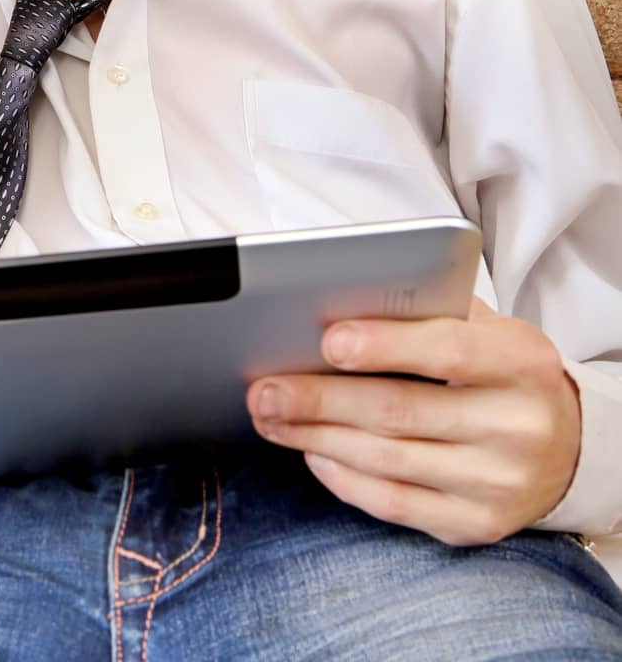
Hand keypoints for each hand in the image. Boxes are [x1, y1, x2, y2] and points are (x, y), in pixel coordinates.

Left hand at [245, 297, 581, 545]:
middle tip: (263, 387)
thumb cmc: (502, 370)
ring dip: (317, 438)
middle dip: (320, 398)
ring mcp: (498, 482)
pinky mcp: (477, 524)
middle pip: (400, 412)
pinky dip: (345, 479)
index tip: (327, 339)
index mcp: (520, 362)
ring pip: (388, 460)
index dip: (385, 345)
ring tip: (270, 417)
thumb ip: (429, 314)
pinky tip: (312, 454)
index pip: (446, 351)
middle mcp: (516, 427)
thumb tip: (336, 305)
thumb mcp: (487, 328)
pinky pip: (396, 504)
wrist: (566, 444)